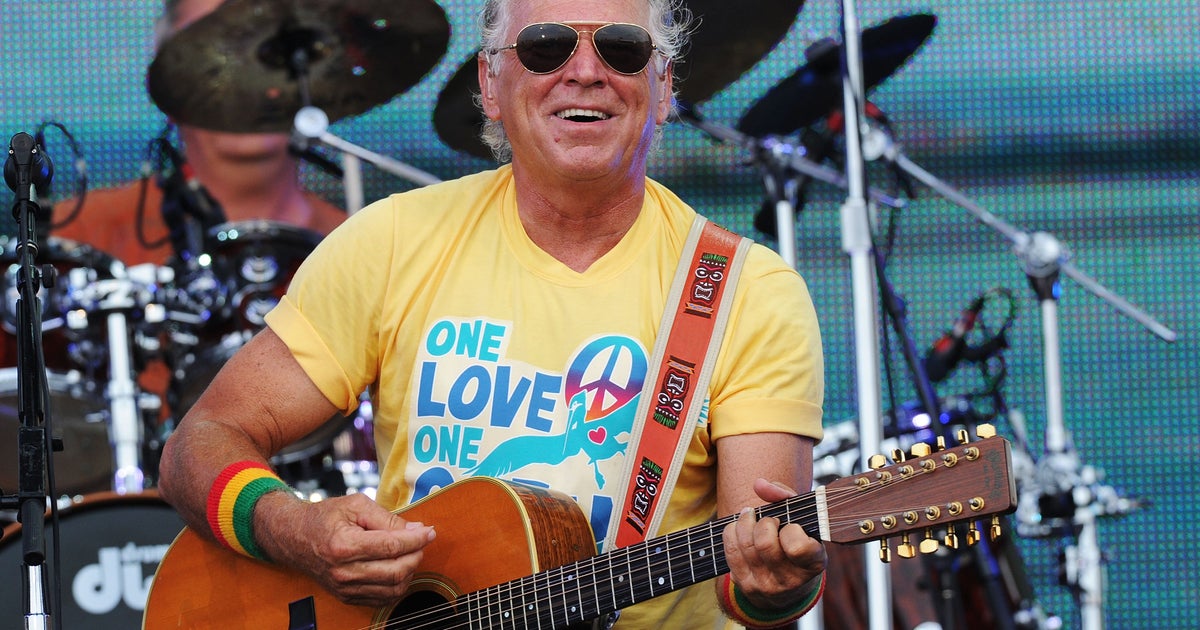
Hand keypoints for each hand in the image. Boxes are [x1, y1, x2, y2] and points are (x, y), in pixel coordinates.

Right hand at [255, 491, 436, 606]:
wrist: (294, 537)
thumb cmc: (324, 517)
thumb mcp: (356, 505)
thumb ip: (387, 518)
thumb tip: (416, 529)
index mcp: (344, 545)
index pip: (392, 547)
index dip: (416, 539)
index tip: (429, 531)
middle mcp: (343, 571)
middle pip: (395, 572)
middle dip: (416, 556)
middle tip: (422, 541)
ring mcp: (344, 587)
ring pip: (392, 589)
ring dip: (410, 572)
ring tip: (411, 553)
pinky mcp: (346, 596)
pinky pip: (382, 598)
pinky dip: (397, 585)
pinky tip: (399, 568)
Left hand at [722, 478, 825, 609]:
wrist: (789, 582)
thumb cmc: (796, 539)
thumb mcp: (800, 518)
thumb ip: (784, 495)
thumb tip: (759, 484)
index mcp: (813, 563)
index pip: (797, 548)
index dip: (791, 530)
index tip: (792, 526)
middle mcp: (791, 580)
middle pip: (764, 544)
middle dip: (764, 522)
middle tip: (769, 519)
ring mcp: (767, 586)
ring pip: (746, 546)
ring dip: (744, 523)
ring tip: (750, 517)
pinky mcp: (746, 586)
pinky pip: (731, 552)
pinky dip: (731, 533)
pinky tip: (739, 528)